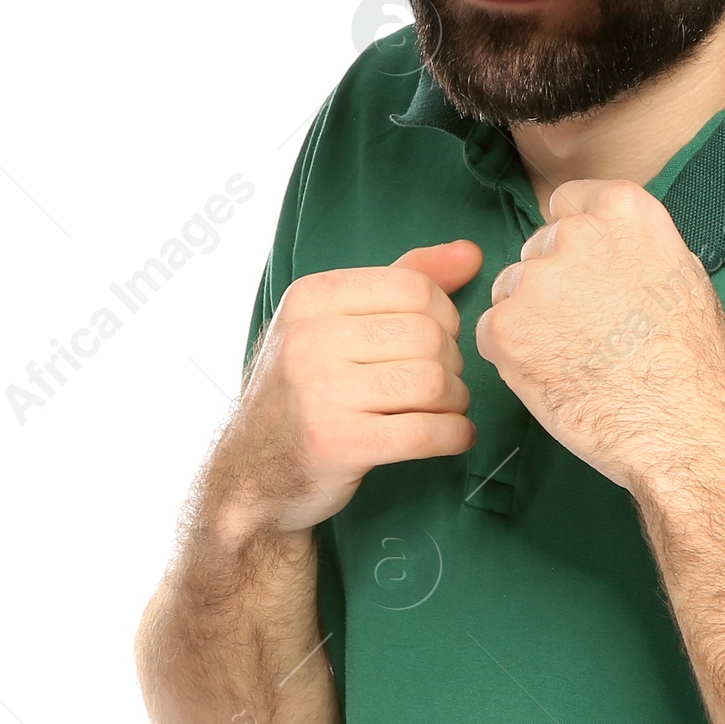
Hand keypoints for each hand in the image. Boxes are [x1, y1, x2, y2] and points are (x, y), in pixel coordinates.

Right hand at [211, 239, 482, 537]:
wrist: (253, 470)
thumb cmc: (307, 388)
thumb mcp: (335, 321)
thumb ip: (404, 279)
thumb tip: (470, 253)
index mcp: (311, 297)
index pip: (415, 287)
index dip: (445, 316)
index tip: (439, 341)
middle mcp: (309, 338)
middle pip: (430, 335)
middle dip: (452, 363)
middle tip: (441, 384)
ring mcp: (320, 391)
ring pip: (433, 382)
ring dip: (456, 401)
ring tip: (444, 410)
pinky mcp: (338, 443)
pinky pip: (426, 432)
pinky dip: (455, 435)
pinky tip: (454, 436)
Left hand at [475, 180, 724, 491]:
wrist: (683, 424)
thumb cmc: (695, 362)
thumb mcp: (681, 274)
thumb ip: (634, 249)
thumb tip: (610, 252)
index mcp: (623, 211)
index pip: (568, 203)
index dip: (574, 243)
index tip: (586, 272)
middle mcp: (576, 233)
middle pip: (539, 249)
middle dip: (554, 285)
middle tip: (589, 331)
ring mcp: (536, 280)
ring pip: (513, 291)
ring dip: (531, 319)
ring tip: (576, 360)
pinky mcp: (505, 327)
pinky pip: (493, 333)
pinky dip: (514, 355)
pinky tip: (555, 377)